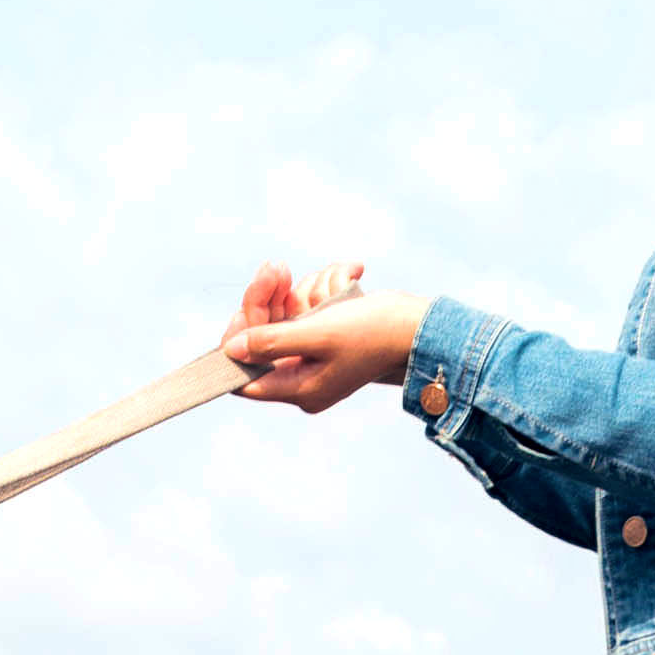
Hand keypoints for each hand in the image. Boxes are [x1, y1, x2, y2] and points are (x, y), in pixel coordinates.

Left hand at [223, 262, 423, 411]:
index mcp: (300, 387)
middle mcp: (304, 373)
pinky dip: (326, 285)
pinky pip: (311, 303)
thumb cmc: (376, 334)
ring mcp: (316, 351)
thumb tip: (231, 350)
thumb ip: (271, 341)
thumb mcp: (319, 334)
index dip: (237, 342)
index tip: (241, 310)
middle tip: (276, 267)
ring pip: (287, 311)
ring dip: (309, 288)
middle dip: (271, 297)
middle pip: (263, 333)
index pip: (245, 377)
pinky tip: (351, 275)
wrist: (423, 325)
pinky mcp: (329, 331)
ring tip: (341, 282)